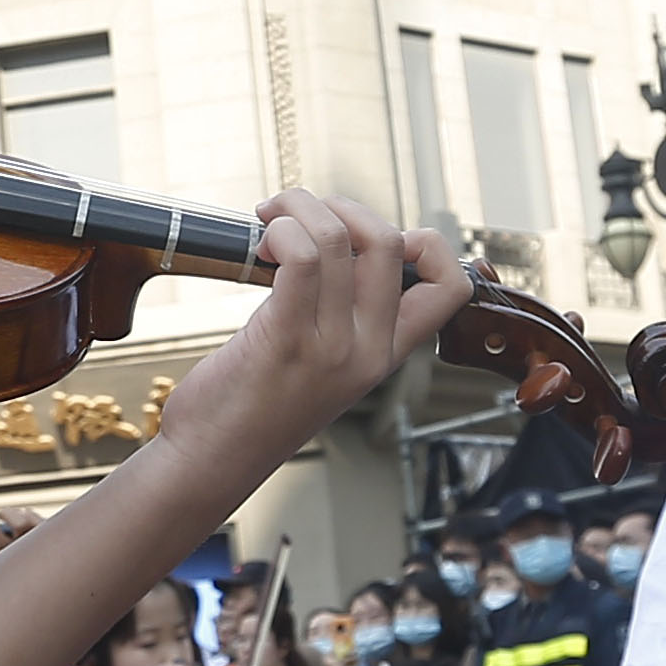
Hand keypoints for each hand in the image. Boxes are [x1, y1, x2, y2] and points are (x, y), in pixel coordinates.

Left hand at [147, 193, 466, 480]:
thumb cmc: (255, 403)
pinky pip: (300, 258)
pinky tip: (261, 240)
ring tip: (270, 221)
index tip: (369, 235)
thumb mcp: (321, 362)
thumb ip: (341, 314)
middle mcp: (368, 351)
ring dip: (299, 207)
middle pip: (390, 243)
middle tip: (299, 215)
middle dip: (341, 206)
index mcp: (385, 353)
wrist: (214, 459)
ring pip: (339, 239)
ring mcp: (331, 348)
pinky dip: (281, 230)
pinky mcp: (285, 340)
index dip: (426, 243)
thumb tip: (333, 241)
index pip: (451, 287)